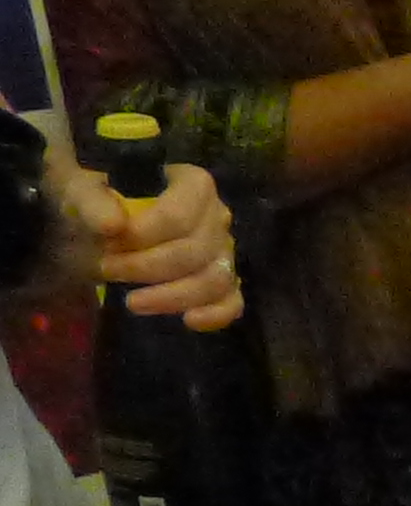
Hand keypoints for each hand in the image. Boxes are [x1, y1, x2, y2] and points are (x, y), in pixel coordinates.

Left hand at [58, 158, 239, 330]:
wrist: (103, 211)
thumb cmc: (98, 193)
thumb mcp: (82, 186)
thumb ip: (92, 201)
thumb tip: (112, 226)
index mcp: (193, 184)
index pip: (179, 216)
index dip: (145, 236)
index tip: (108, 244)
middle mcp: (218, 216)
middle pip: (196, 252)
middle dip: (149, 268)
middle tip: (107, 271)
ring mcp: (225, 250)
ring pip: (215, 280)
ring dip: (173, 296)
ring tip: (133, 302)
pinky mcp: (224, 278)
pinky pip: (233, 301)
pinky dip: (216, 314)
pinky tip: (188, 321)